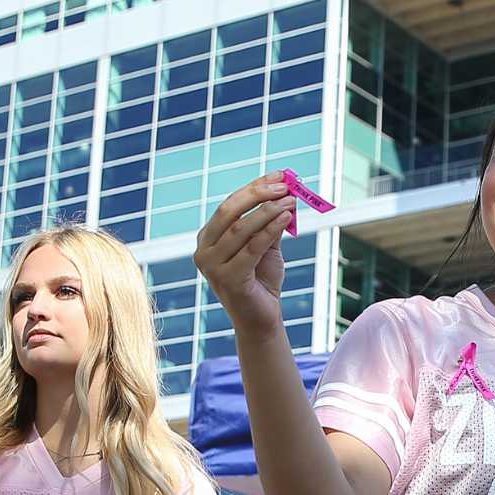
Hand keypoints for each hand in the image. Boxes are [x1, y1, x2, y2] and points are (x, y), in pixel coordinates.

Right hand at [194, 175, 294, 336]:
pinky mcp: (228, 279)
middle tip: (284, 185)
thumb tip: (284, 190)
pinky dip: (270, 229)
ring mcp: (212, 266)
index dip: (255, 187)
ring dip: (268, 211)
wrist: (261, 319)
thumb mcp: (265, 245)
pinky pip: (252, 247)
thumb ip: (269, 221)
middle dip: (259, 194)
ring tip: (291, 201)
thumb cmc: (262, 280)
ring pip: (241, 228)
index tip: (279, 175)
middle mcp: (203, 250)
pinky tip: (286, 218)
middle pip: (229, 211)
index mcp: (208, 238)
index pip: (230, 204)